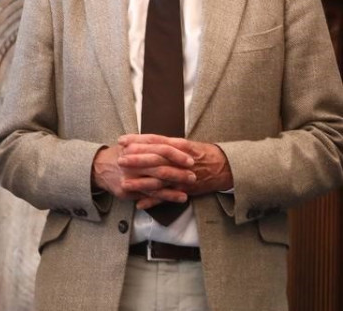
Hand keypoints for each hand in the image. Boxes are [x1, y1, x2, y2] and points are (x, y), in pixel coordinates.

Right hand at [91, 143, 193, 206]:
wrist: (98, 167)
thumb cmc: (120, 154)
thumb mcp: (132, 143)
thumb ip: (150, 143)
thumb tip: (177, 143)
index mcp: (134, 147)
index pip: (159, 148)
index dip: (176, 153)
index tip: (190, 158)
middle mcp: (131, 161)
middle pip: (160, 166)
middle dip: (179, 170)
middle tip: (193, 174)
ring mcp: (129, 176)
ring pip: (157, 181)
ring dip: (176, 184)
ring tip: (190, 185)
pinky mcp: (128, 189)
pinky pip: (151, 194)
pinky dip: (168, 196)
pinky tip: (181, 197)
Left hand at [118, 134, 232, 205]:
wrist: (224, 167)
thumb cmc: (202, 153)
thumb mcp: (184, 143)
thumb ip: (165, 142)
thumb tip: (144, 140)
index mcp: (178, 145)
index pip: (154, 141)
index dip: (137, 140)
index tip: (122, 141)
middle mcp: (179, 160)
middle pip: (155, 159)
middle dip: (136, 160)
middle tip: (119, 160)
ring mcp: (182, 176)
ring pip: (159, 180)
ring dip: (141, 183)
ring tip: (124, 184)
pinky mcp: (185, 189)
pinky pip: (168, 197)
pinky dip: (154, 201)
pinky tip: (140, 204)